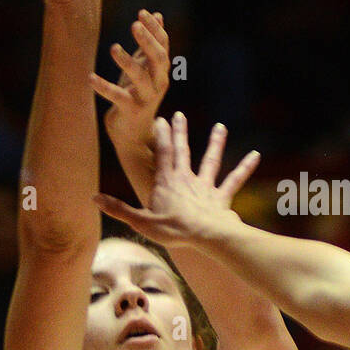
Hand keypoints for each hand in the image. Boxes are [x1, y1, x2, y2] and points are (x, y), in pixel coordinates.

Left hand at [89, 9, 169, 154]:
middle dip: (147, 41)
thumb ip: (150, 43)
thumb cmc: (138, 94)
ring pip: (140, 78)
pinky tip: (90, 78)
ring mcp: (146, 98)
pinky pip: (118, 97)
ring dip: (127, 62)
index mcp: (161, 71)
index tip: (142, 12)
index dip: (155, 29)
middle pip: (158, 59)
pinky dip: (104, 87)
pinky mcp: (131, 111)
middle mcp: (158, 83)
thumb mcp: (145, 67)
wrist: (135, 133)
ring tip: (113, 48)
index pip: (163, 45)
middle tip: (134, 24)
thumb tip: (156, 14)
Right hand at [93, 113, 259, 245]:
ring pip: (211, 160)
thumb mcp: (140, 221)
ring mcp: (205, 187)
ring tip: (221, 127)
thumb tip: (93, 198)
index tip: (159, 119)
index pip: (162, 154)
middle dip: (180, 132)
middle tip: (179, 113)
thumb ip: (118, 208)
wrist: (204, 236)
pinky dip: (245, 167)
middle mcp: (186, 179)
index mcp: (166, 183)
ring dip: (216, 143)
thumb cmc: (172, 230)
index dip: (160, 136)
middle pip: (183, 151)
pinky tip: (256, 155)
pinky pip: (235, 179)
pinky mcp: (222, 196)